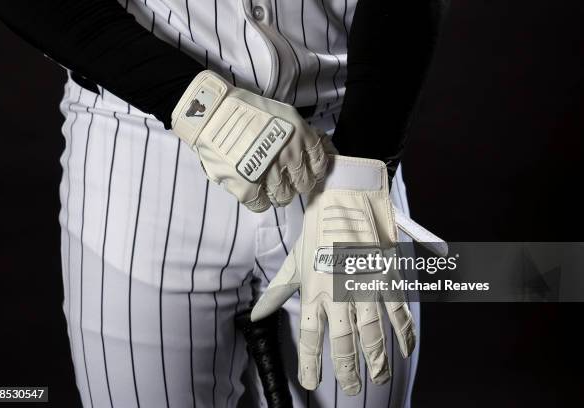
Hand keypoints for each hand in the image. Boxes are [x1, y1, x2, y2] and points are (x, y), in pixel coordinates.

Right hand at [171, 70, 327, 211]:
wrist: (213, 112)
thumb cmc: (245, 110)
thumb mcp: (283, 115)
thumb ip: (301, 135)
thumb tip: (317, 149)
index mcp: (301, 136)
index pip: (319, 165)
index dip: (313, 171)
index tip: (306, 172)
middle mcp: (290, 155)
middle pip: (303, 184)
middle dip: (296, 184)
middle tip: (285, 180)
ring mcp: (270, 173)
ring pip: (283, 197)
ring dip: (278, 194)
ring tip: (267, 187)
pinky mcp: (248, 186)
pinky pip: (261, 205)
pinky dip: (260, 202)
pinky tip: (254, 192)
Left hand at [251, 155, 446, 394]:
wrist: (344, 200)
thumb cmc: (316, 233)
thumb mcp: (293, 263)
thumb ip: (276, 293)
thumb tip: (255, 317)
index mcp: (312, 291)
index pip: (309, 337)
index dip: (310, 364)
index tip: (310, 383)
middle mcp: (337, 294)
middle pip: (343, 343)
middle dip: (348, 371)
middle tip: (354, 389)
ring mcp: (364, 286)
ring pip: (373, 334)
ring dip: (377, 360)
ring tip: (379, 378)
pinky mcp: (386, 277)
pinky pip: (398, 312)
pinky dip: (404, 334)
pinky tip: (405, 351)